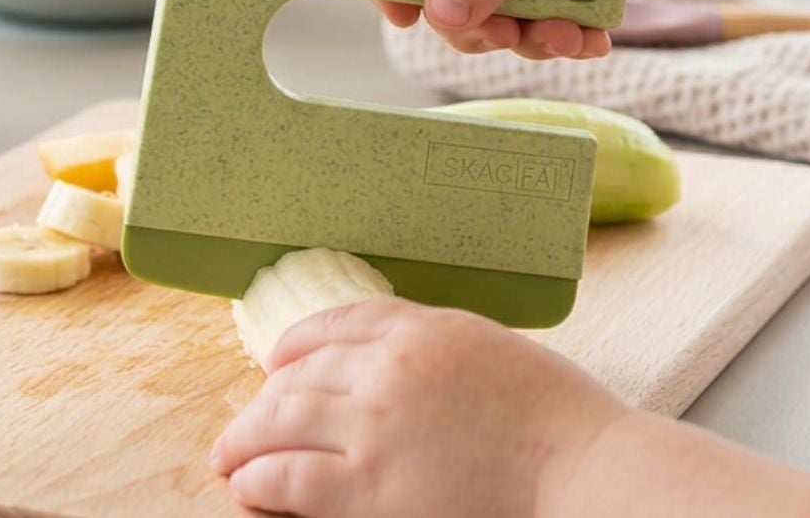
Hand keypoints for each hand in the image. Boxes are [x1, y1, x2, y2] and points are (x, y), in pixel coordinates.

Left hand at [211, 298, 629, 517]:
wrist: (580, 468)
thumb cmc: (555, 418)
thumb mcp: (489, 350)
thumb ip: (435, 350)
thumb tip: (393, 363)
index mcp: (421, 327)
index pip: (337, 322)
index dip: (297, 344)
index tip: (280, 362)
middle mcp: (388, 366)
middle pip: (301, 371)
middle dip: (265, 397)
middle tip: (247, 421)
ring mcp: (374, 424)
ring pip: (282, 420)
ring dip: (246, 439)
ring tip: (229, 457)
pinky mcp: (369, 487)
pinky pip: (290, 475)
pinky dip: (260, 479)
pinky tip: (248, 487)